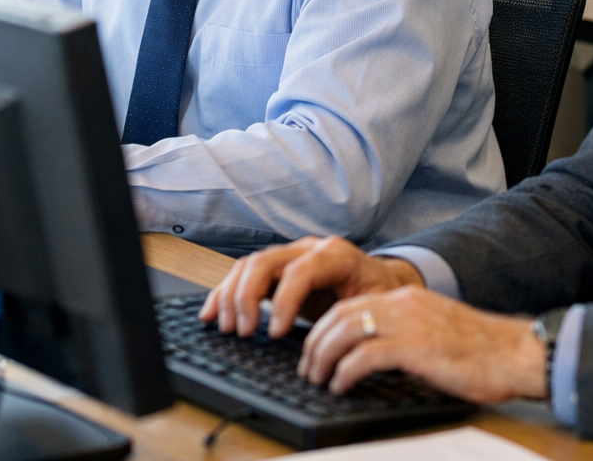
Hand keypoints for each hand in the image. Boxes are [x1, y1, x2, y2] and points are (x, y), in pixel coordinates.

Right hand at [199, 236, 423, 337]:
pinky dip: (224, 292)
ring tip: (229, 328)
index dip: (283, 301)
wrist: (381, 282)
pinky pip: (243, 274)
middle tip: (244, 332)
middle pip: (265, 262)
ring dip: (231, 296)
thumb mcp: (375, 305)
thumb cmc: (378, 296)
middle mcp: (308, 249)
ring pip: (249, 265)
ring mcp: (290, 255)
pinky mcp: (277, 269)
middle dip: (247, 298)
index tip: (274, 332)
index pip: (300, 271)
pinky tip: (211, 312)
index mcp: (336, 255)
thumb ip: (350, 317)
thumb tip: (328, 344)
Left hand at [297, 286, 547, 402]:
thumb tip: (373, 356)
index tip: (314, 351)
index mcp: (406, 298)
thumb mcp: (434, 332)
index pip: (349, 304)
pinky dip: (345, 372)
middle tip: (307, 369)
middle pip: (340, 315)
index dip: (324, 329)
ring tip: (317, 379)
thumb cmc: (482, 352)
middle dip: (315, 343)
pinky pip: (365, 356)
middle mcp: (403, 303)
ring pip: (345, 331)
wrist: (516, 353)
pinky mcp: (415, 347)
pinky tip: (340, 386)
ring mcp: (408, 323)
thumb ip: (405, 335)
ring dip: (323, 357)